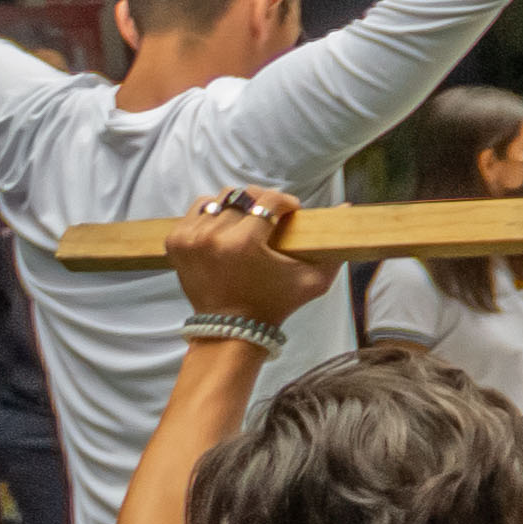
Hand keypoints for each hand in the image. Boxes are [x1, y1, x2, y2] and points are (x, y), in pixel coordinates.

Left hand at [167, 188, 337, 325]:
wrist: (230, 328)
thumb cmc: (275, 305)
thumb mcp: (313, 282)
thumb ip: (333, 250)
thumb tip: (347, 207)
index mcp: (245, 243)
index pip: (268, 200)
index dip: (285, 201)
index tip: (291, 211)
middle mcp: (213, 236)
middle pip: (241, 195)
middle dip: (260, 202)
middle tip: (269, 216)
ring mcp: (190, 238)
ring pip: (215, 199)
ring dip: (234, 207)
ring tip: (244, 222)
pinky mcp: (175, 241)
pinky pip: (195, 211)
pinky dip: (210, 216)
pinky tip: (223, 230)